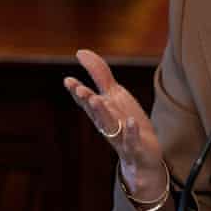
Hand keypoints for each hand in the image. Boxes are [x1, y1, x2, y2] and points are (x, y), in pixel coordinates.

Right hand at [64, 49, 165, 199]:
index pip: (86, 101)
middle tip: (79, 89)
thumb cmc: (125, 123)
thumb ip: (100, 75)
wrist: (143, 158)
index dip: (78, 91)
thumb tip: (81, 52)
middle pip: (95, 112)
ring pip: (109, 126)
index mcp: (102, 112)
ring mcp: (121, 137)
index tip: (68, 80)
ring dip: (102, 113)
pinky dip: (130, 131)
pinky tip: (130, 121)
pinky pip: (132, 140)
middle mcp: (108, 124)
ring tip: (95, 100)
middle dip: (87, 100)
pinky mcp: (136, 147)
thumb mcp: (114, 96)